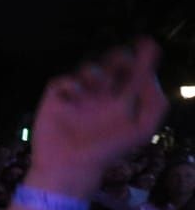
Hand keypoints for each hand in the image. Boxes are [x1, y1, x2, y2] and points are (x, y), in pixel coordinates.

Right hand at [30, 39, 166, 194]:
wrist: (71, 166)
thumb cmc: (108, 150)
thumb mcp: (142, 129)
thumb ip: (154, 102)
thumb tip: (149, 76)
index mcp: (123, 101)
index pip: (135, 72)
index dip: (143, 56)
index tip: (145, 43)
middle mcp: (102, 95)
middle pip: (112, 63)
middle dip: (119, 57)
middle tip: (121, 62)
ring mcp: (79, 96)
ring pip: (88, 67)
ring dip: (95, 70)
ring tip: (98, 85)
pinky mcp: (56, 100)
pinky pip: (62, 80)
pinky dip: (71, 83)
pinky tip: (76, 96)